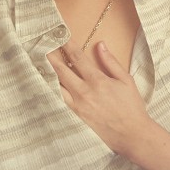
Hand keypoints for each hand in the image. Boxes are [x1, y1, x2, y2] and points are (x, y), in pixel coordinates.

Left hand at [47, 40, 151, 155]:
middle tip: (41, 45)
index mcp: (97, 80)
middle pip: (61, 70)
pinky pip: (58, 100)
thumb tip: (100, 45)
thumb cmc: (131, 106)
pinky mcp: (74, 116)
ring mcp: (77, 105)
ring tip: (38, 62)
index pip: (77, 57)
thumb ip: (111, 62)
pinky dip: (51, 90)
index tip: (59, 35)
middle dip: (50, 55)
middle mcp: (84, 92)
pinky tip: (46, 83)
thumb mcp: (126, 80)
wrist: (130, 134)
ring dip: (47, 72)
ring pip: (56, 85)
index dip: (67, 44)